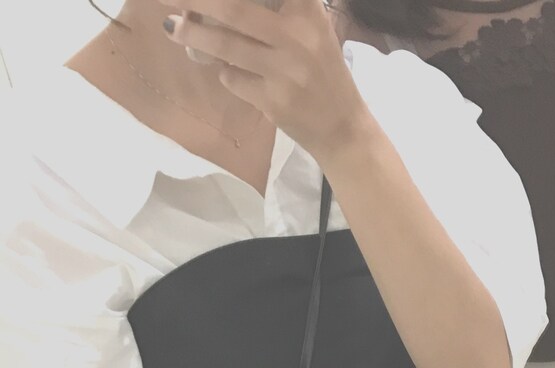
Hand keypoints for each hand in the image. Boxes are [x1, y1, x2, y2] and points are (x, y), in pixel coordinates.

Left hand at [160, 0, 368, 157]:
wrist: (342, 128)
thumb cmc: (320, 72)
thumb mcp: (310, 30)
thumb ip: (274, 11)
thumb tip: (213, 7)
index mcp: (308, 12)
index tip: (209, 0)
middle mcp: (299, 37)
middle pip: (235, 9)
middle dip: (197, 3)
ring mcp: (286, 71)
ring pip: (226, 46)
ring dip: (193, 36)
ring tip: (173, 28)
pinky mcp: (274, 101)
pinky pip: (233, 79)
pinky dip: (224, 74)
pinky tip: (231, 74)